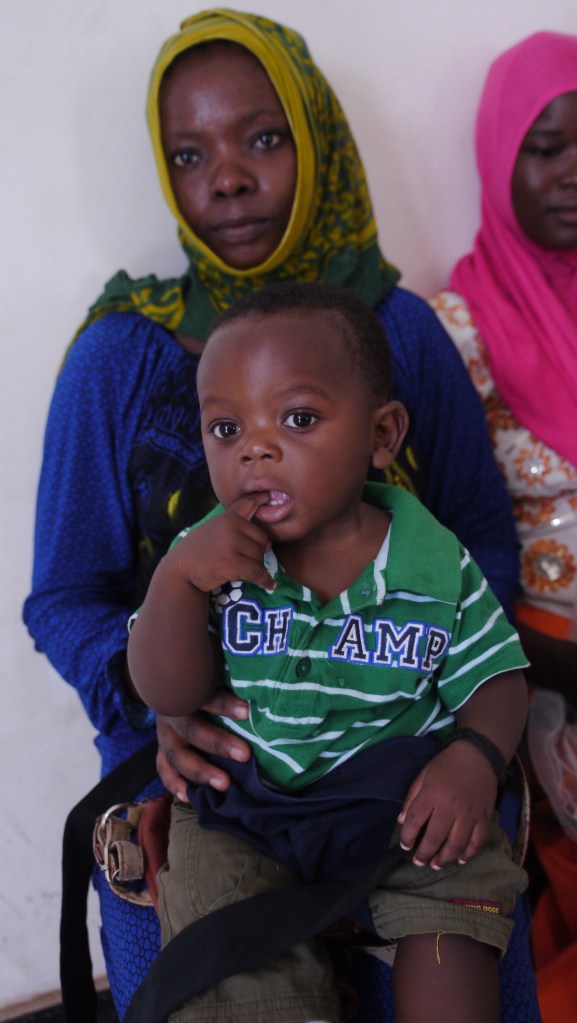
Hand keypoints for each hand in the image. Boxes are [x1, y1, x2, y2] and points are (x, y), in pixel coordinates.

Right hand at [156, 689, 251, 798]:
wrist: (168, 684)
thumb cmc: (201, 683)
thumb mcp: (211, 677)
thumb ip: (228, 680)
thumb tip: (259, 686)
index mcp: (186, 690)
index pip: (204, 696)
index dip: (224, 704)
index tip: (247, 712)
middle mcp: (173, 712)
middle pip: (191, 728)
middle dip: (218, 743)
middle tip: (245, 755)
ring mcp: (164, 733)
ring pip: (176, 754)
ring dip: (200, 771)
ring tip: (224, 784)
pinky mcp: (162, 750)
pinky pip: (164, 769)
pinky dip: (174, 783)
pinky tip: (189, 796)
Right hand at [172, 492, 275, 591]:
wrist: (180, 568)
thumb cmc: (198, 551)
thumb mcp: (213, 529)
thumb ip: (235, 528)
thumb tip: (268, 543)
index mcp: (228, 517)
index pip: (248, 503)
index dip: (262, 497)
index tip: (270, 493)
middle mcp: (231, 527)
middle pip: (262, 539)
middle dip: (258, 551)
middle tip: (244, 559)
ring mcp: (231, 544)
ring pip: (259, 557)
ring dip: (254, 566)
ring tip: (239, 568)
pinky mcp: (231, 563)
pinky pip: (256, 572)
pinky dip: (265, 580)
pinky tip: (270, 585)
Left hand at [397, 743, 497, 869]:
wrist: (477, 756)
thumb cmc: (446, 766)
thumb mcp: (423, 775)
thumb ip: (412, 798)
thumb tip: (402, 821)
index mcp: (432, 794)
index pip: (416, 820)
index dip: (408, 837)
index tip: (405, 846)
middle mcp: (450, 806)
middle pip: (435, 837)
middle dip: (425, 853)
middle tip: (418, 862)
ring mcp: (469, 813)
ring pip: (456, 844)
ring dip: (445, 858)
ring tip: (435, 865)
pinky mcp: (484, 817)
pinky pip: (477, 841)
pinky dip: (469, 854)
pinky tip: (460, 860)